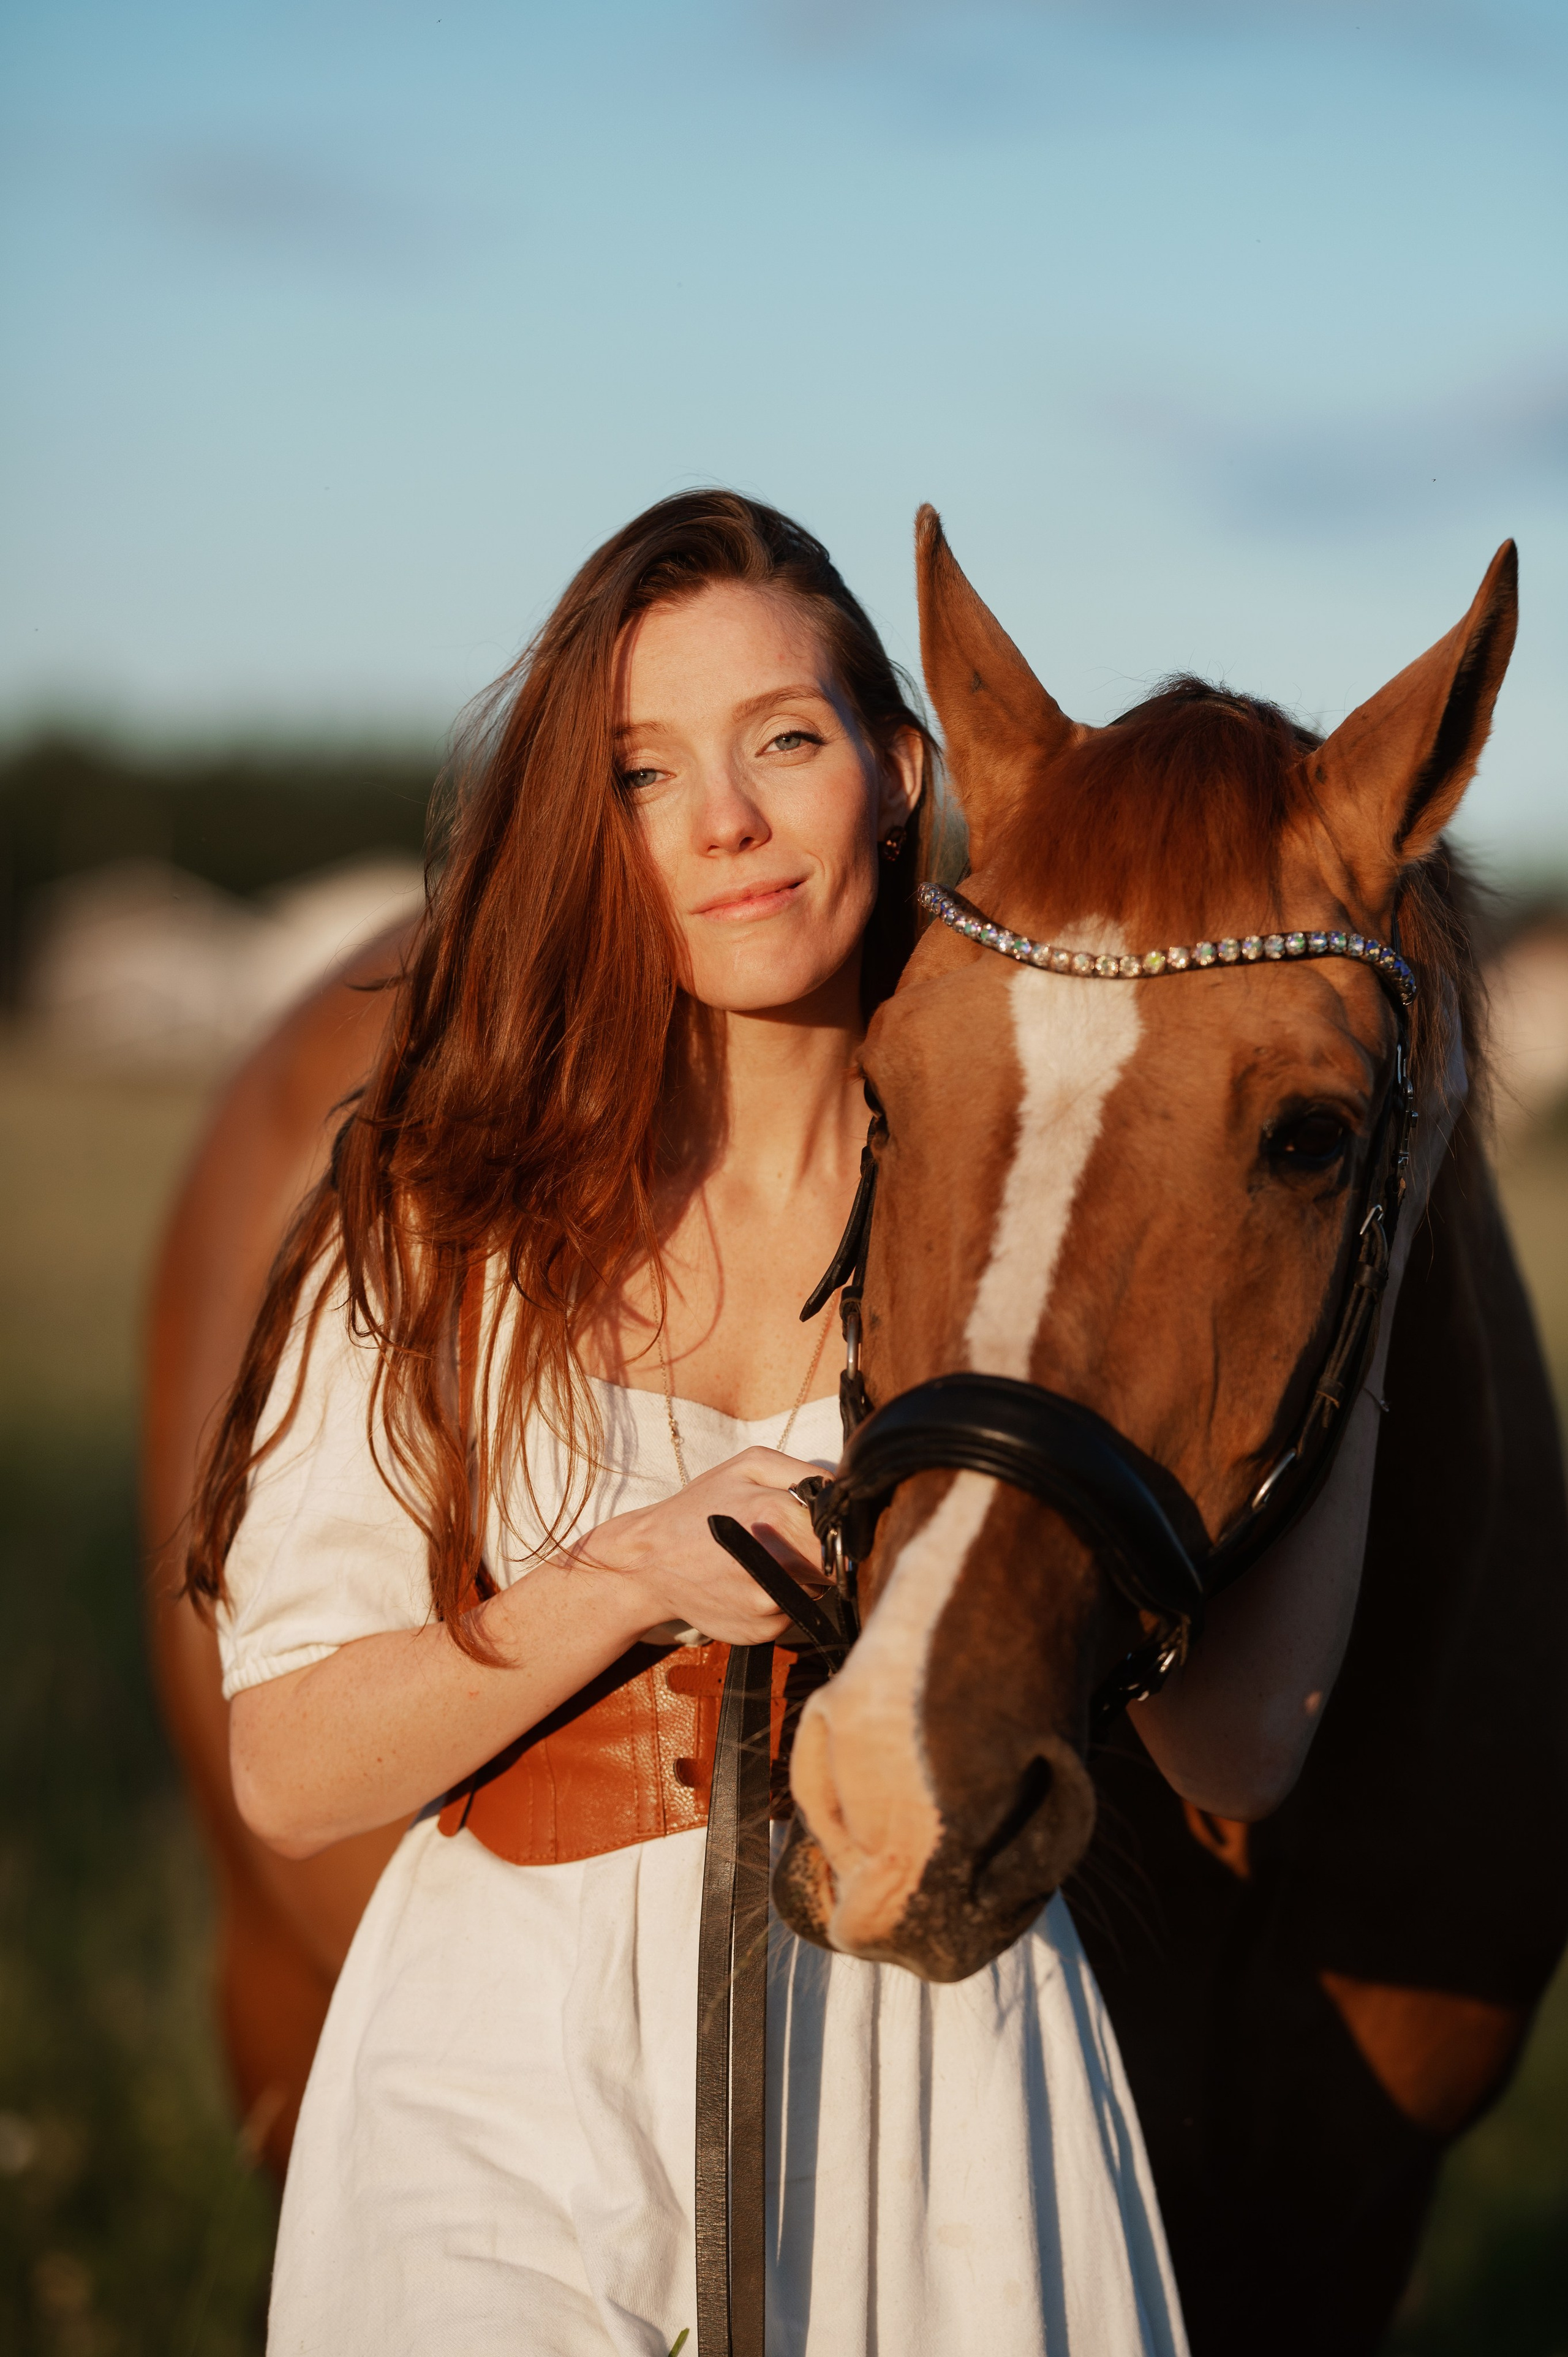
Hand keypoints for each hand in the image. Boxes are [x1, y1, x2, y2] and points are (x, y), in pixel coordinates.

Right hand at [580, 1445, 826, 1645]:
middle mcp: (778, 1569)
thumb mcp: (749, 1466)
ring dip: (801, 1576)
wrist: (649, 1562)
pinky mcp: (762, 1633)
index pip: (843, 1531)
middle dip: (820, 1552)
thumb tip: (845, 1495)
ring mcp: (769, 1607)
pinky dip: (780, 1599)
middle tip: (789, 1540)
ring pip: (815, 1590)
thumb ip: (805, 1473)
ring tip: (763, 1560)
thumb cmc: (699, 1508)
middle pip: (835, 1566)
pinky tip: (749, 1583)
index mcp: (778, 1518)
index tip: (827, 1524)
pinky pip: (792, 1613)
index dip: (839, 1527)